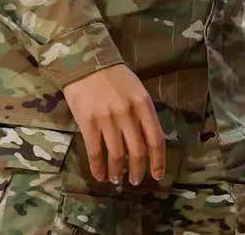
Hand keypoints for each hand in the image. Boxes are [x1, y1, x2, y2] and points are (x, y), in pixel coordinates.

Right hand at [62, 64, 165, 184]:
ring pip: (117, 155)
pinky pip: (95, 152)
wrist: (86, 64)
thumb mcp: (137, 91)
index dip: (158, 160)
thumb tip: (148, 142)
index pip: (155, 139)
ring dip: (118, 172)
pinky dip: (98, 167)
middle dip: (138, 170)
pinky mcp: (88, 123)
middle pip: (138, 150)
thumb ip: (143, 114)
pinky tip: (100, 175)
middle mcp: (128, 113)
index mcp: (144, 104)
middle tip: (136, 180)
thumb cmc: (115, 78)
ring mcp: (107, 119)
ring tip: (117, 179)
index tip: (157, 175)